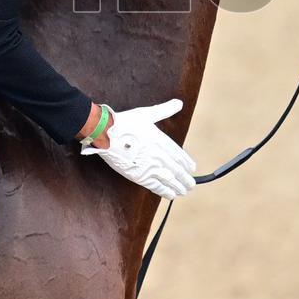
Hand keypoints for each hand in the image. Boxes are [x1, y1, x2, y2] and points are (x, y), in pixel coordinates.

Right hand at [80, 99, 195, 199]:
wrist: (106, 134)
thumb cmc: (125, 122)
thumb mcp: (147, 113)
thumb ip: (165, 110)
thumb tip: (179, 103)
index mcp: (161, 141)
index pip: (179, 155)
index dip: (187, 163)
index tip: (192, 168)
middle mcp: (158, 155)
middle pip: (177, 170)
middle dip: (185, 179)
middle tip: (191, 184)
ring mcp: (149, 167)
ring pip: (169, 180)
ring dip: (178, 187)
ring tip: (184, 191)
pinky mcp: (139, 176)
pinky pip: (156, 186)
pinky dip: (165, 191)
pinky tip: (171, 195)